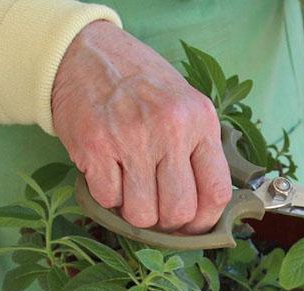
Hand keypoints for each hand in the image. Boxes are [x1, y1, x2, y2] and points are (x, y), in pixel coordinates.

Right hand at [52, 21, 231, 232]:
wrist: (87, 53)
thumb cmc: (141, 83)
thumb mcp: (185, 104)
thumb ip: (198, 149)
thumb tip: (204, 206)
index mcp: (199, 120)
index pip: (216, 192)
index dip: (205, 220)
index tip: (193, 224)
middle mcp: (169, 130)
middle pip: (178, 212)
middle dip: (168, 222)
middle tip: (158, 208)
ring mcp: (131, 139)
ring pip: (142, 215)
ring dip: (136, 211)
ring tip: (132, 187)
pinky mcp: (95, 148)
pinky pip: (108, 201)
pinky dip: (108, 196)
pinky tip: (109, 172)